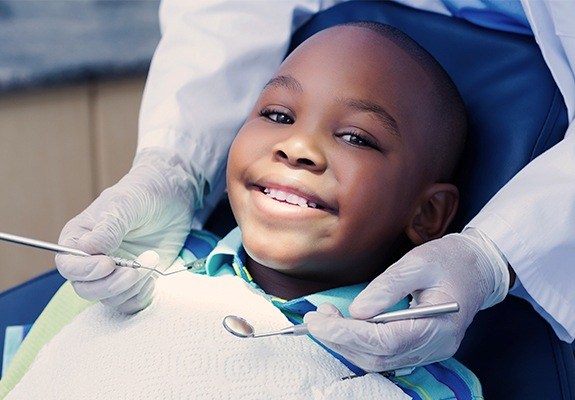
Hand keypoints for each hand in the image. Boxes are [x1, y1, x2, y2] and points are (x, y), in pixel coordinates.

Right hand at [56, 148, 204, 312]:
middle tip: (135, 270)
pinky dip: (141, 295)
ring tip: (151, 259)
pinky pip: (130, 303)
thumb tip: (88, 249)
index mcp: (78, 239)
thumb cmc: (142, 194)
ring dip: (132, 286)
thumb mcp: (125, 204)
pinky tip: (153, 276)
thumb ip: (108, 228)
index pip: (68, 266)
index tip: (108, 264)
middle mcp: (91, 260)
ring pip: (110, 299)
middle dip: (111, 284)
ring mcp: (113, 274)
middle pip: (86, 289)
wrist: (171, 197)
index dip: (85, 271)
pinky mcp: (134, 283)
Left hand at [304, 229, 509, 371]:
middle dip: (340, 339)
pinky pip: (384, 355)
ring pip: (378, 361)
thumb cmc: (450, 261)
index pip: (385, 341)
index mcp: (439, 327)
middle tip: (315, 317)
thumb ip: (388, 287)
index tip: (319, 320)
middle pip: (378, 357)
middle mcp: (435, 347)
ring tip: (324, 319)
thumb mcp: (418, 263)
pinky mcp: (419, 348)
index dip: (348, 334)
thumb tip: (357, 311)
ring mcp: (428, 352)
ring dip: (345, 343)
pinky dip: (357, 344)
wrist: (476, 268)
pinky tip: (342, 327)